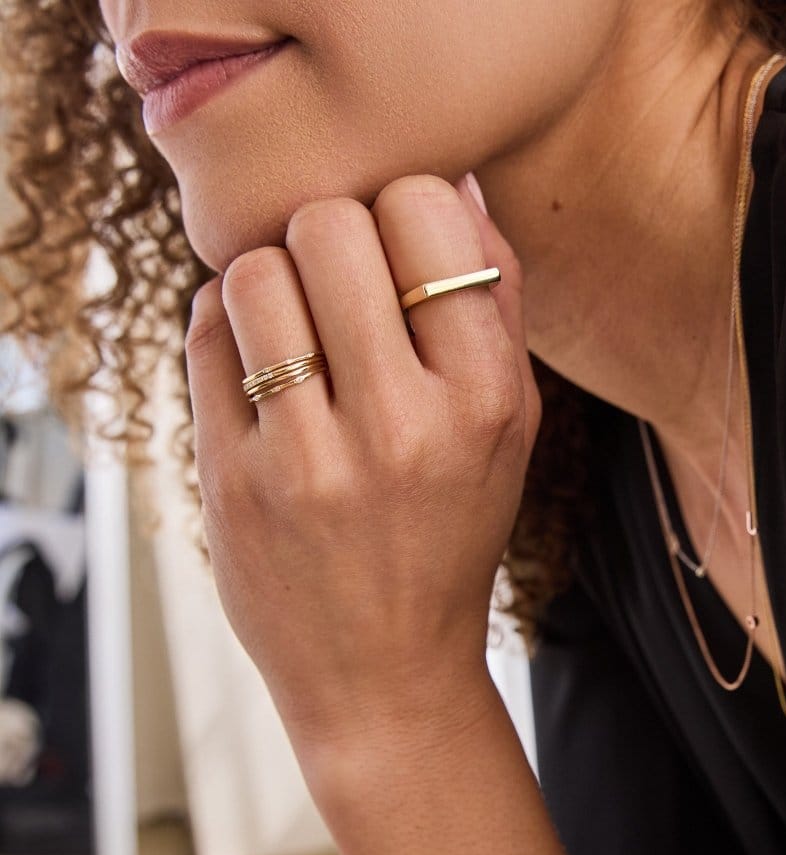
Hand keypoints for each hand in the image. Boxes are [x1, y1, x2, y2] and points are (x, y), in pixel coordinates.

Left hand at [183, 174, 540, 754]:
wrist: (386, 671)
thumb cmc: (451, 535)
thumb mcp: (510, 431)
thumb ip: (494, 307)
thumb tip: (449, 181)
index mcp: (486, 402)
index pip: (426, 210)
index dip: (403, 211)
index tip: (398, 255)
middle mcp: (404, 426)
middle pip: (330, 224)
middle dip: (328, 236)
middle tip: (339, 286)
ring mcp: (310, 457)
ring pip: (255, 271)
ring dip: (270, 281)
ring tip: (296, 329)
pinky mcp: (234, 481)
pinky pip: (205, 333)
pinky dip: (226, 327)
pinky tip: (259, 366)